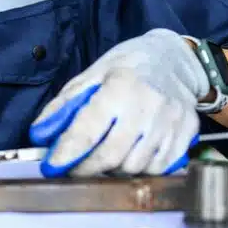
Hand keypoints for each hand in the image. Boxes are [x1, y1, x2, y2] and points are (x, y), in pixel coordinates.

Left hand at [29, 28, 209, 176]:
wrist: (177, 59)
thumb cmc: (129, 65)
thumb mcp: (92, 74)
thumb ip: (65, 104)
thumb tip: (41, 133)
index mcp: (120, 86)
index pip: (89, 130)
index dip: (67, 153)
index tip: (52, 166)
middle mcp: (148, 106)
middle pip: (111, 156)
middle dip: (86, 168)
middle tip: (73, 168)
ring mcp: (171, 122)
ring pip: (135, 167)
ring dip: (115, 169)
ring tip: (105, 156)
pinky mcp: (187, 134)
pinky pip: (160, 168)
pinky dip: (141, 169)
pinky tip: (131, 155)